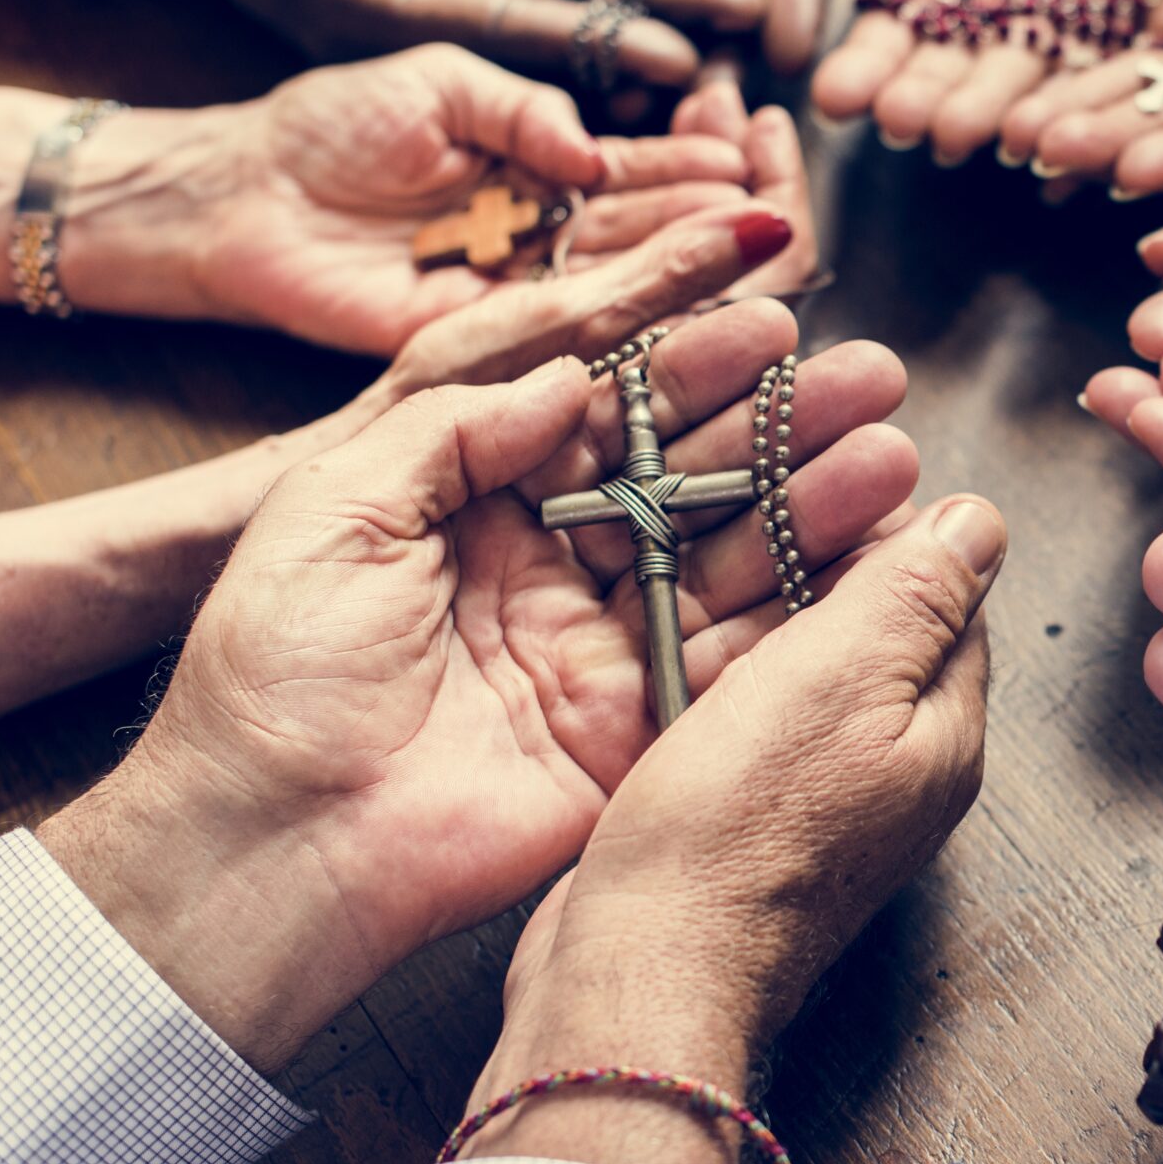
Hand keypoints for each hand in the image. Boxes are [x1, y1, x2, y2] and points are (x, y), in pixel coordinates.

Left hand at [37, 300, 920, 1072]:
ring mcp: (602, 650)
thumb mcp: (333, 509)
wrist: (275, 840)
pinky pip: (736, 663)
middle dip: (780, 428)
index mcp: (476, 506)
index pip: (608, 417)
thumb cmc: (273, 674)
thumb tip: (569, 378)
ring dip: (812, 508)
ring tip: (889, 456)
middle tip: (868, 380)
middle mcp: (552, 570)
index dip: (692, 369)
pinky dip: (804, 615)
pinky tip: (870, 562)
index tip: (770, 323)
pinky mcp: (637, 730)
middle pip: (689, 480)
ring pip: (729, 560)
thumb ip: (451, 431)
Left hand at [63, 45, 794, 354]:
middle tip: (777, 212)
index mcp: (539, 173)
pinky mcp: (478, 347)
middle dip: (713, 223)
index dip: (693, 166)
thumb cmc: (329, 127)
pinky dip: (625, 328)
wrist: (239, 193)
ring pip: (623, 290)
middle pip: (649, 238)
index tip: (750, 155)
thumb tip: (594, 149)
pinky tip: (679, 312)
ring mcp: (514, 297)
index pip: (636, 174)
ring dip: (690, 273)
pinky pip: (562, 341)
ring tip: (752, 250)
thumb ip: (517, 108)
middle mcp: (542, 242)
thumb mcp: (435, 82)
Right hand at [168, 0, 761, 86]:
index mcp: (384, 37)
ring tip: (755, 7)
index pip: (511, 63)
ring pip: (587, 32)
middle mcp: (439, 44)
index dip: (598, 69)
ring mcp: (471, 18)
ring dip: (670, 24)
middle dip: (665, 68)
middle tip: (758, 60)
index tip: (681, 73)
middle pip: (571, 68)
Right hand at [460, 495, 1002, 1163]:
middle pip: (873, 630)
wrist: (639, 969)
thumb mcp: (842, 677)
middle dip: (817, 558)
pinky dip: (710, 670)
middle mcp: (895, 772)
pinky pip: (741, 719)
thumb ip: (914, 593)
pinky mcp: (744, 822)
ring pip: (799, 670)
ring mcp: (818, 801)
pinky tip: (661, 641)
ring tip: (692, 551)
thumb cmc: (738, 834)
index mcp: (943, 735)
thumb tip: (980, 520)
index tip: (823, 473)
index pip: (949, 598)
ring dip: (753, 608)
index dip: (890, 526)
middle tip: (748, 499)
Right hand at [811, 0, 1162, 161]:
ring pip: (1011, 85)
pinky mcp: (1109, 40)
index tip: (836, 97)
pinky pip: (1086, 78)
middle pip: (947, 74)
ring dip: (984, 114)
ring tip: (956, 134)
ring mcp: (1045, 40)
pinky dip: (1064, 107)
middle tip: (899, 123)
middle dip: (921, 100)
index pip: (890, 38)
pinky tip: (1038, 133)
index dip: (864, 69)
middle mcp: (983, 30)